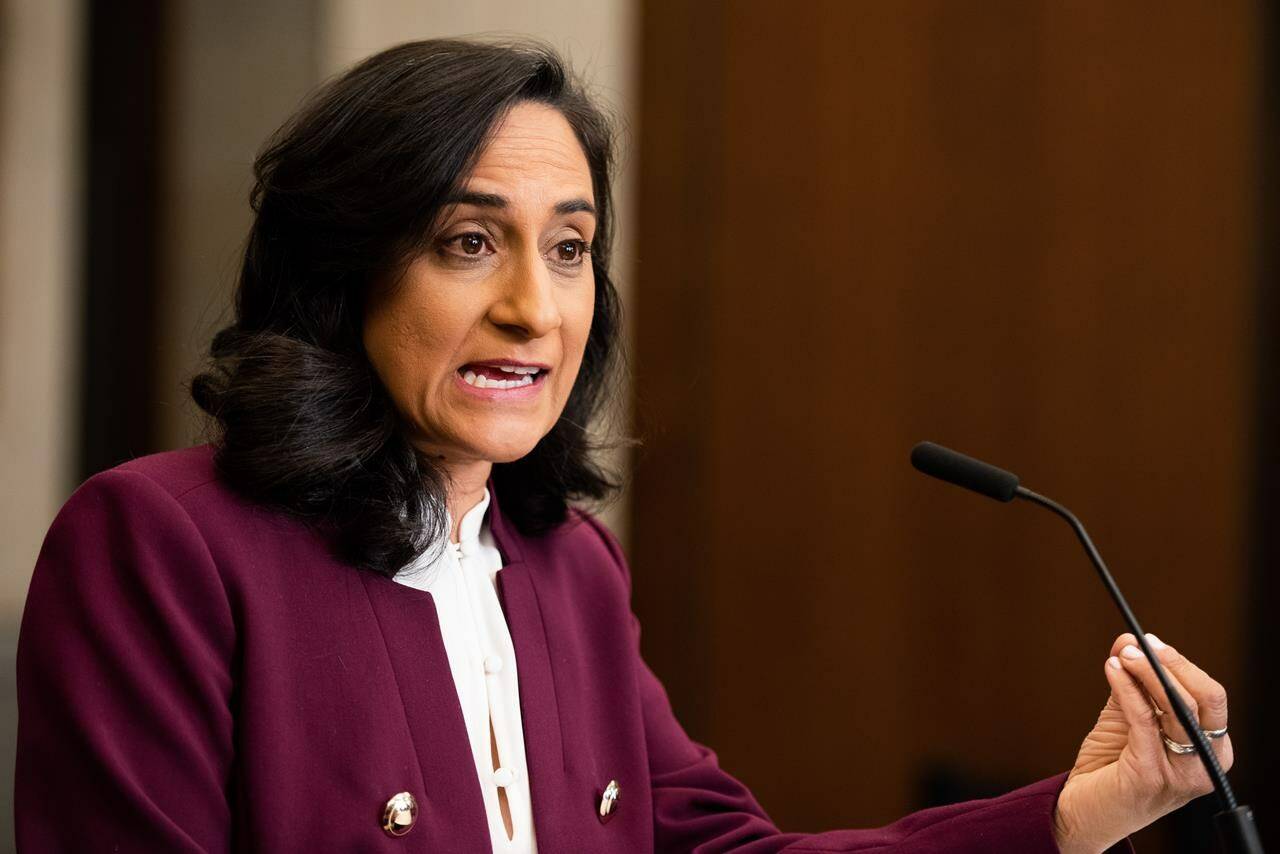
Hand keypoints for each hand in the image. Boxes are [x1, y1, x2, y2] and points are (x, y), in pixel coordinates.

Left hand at [1052, 633, 1232, 852]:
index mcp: (1209, 749)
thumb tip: (1128, 641)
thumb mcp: (1126, 717)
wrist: (1085, 810)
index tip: (1151, 642)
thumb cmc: (1111, 766)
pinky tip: (1112, 671)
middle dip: (1172, 665)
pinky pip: (1143, 719)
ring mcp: (1181, 773)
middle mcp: (1204, 764)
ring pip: (1177, 707)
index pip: (1211, 698)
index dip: (1181, 665)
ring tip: (1122, 655)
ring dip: (1147, 672)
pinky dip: (1127, 688)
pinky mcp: (1150, 776)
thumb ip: (1133, 682)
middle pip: (1205, 700)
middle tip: (1139, 645)